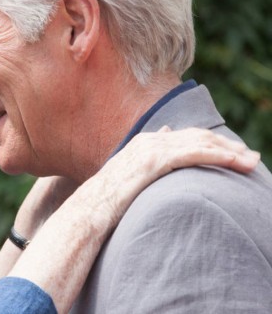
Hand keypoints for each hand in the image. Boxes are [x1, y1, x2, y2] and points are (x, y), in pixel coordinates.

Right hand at [79, 126, 259, 227]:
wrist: (91, 207)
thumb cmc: (108, 199)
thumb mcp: (130, 178)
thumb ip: (147, 166)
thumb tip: (161, 154)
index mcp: (145, 142)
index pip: (187, 136)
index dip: (211, 143)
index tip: (232, 153)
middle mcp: (150, 139)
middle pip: (198, 136)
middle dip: (227, 145)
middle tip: (250, 157)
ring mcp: (153, 147)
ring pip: (200, 142)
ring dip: (230, 151)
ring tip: (250, 161)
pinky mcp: (156, 159)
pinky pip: (194, 153)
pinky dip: (217, 155)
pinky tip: (234, 161)